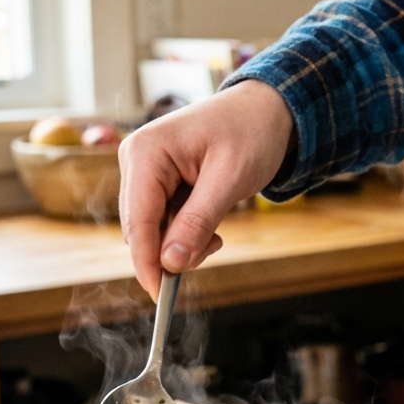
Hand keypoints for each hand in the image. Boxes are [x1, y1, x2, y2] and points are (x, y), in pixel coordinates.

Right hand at [119, 80, 293, 298]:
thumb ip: (198, 222)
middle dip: (172, 250)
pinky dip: (185, 232)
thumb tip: (170, 263)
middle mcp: (137, 159)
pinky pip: (163, 220)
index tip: (160, 295)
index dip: (147, 262)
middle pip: (140, 228)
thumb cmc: (251, 133)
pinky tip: (211, 223)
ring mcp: (144, 169)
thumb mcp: (230, 180)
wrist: (266, 108)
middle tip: (214, 247)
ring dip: (181, 242)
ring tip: (217, 233)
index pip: (137, 221)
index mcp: (146, 152)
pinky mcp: (156, 180)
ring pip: (151, 228)